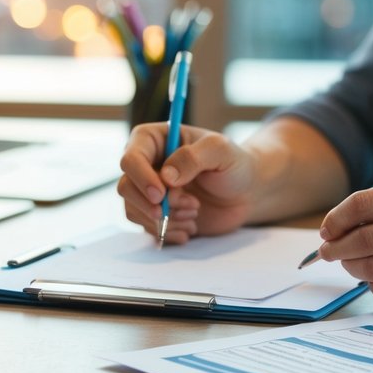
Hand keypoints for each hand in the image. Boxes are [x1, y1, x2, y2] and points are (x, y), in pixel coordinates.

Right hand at [117, 123, 256, 243]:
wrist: (246, 193)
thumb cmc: (234, 165)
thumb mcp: (221, 151)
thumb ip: (193, 157)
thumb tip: (165, 175)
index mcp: (155, 140)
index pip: (131, 158)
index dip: (141, 178)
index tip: (162, 195)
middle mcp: (147, 165)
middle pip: (126, 187)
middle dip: (155, 204)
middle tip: (190, 206)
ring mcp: (149, 191)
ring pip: (134, 210)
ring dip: (166, 218)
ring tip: (195, 211)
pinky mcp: (156, 214)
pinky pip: (147, 228)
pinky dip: (168, 232)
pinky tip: (191, 226)